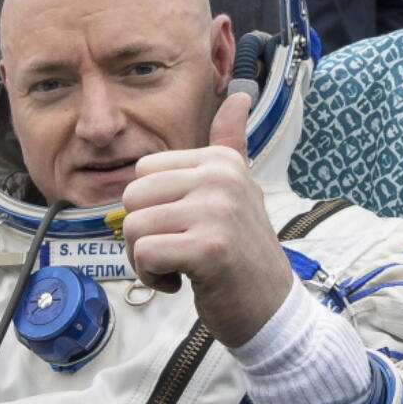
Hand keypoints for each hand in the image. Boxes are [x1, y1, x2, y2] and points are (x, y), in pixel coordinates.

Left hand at [121, 92, 293, 347]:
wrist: (270, 308)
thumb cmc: (242, 253)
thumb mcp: (239, 191)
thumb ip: (230, 145)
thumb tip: (238, 95)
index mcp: (221, 161)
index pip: (143, 172)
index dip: (150, 208)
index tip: (183, 228)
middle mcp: (221, 178)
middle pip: (132, 197)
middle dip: (142, 234)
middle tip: (177, 253)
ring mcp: (216, 211)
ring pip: (134, 227)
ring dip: (146, 260)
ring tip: (181, 268)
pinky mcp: (208, 248)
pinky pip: (144, 254)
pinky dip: (152, 277)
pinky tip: (182, 282)